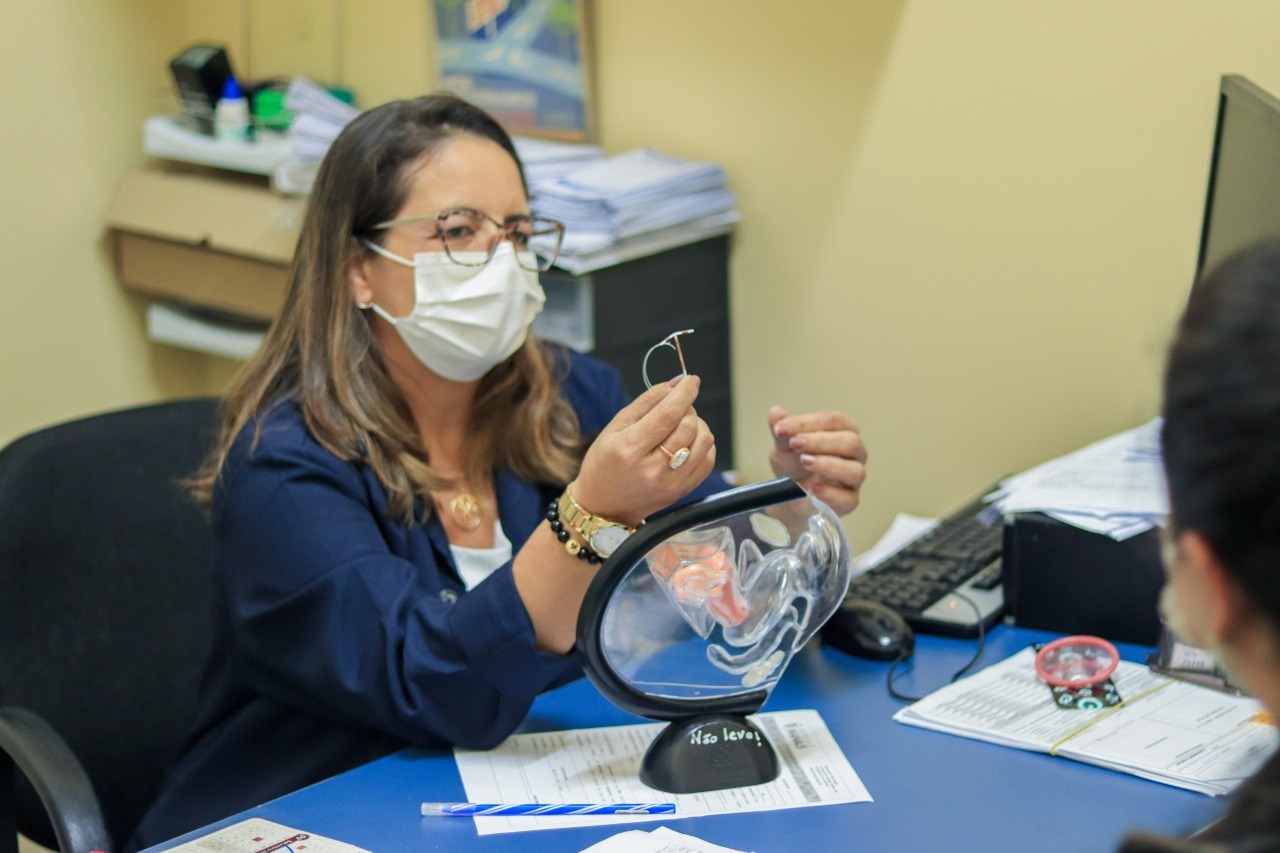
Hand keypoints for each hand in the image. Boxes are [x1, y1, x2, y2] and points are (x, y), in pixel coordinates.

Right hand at [573, 375, 715, 526]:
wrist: (604, 506)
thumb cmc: (606, 461)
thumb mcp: (616, 426)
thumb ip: (647, 401)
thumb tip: (677, 383)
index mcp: (630, 449)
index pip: (668, 414)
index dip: (684, 393)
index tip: (689, 380)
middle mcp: (653, 469)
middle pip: (688, 426)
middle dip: (687, 407)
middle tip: (676, 407)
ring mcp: (671, 483)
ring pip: (704, 441)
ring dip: (698, 424)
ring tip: (681, 425)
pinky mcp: (683, 491)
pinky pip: (708, 459)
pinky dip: (703, 443)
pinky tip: (688, 441)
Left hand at [768, 406, 865, 514]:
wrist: (789, 496)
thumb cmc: (793, 466)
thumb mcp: (783, 445)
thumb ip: (782, 429)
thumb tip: (775, 411)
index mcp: (842, 431)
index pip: (833, 420)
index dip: (808, 422)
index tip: (782, 428)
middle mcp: (854, 453)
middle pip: (850, 442)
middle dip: (821, 441)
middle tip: (794, 444)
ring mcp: (853, 478)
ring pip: (855, 471)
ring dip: (829, 465)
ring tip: (805, 462)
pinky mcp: (849, 501)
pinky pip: (849, 499)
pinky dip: (831, 494)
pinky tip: (813, 488)